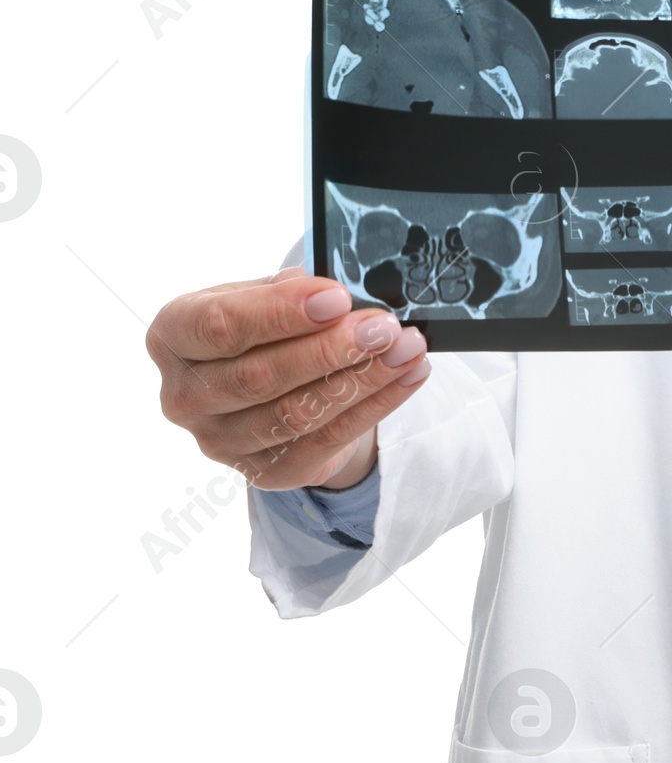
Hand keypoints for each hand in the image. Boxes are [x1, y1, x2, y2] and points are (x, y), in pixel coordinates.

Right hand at [147, 268, 429, 492]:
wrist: (270, 379)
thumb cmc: (262, 323)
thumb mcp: (264, 293)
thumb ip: (292, 291)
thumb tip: (343, 293)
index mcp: (172, 337)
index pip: (218, 326)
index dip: (279, 313)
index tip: (336, 298)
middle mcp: (184, 396)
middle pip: (259, 376)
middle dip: (329, 349)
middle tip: (383, 327)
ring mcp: (220, 442)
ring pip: (295, 413)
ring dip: (360, 379)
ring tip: (405, 348)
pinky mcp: (264, 471)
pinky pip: (326, 439)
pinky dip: (375, 404)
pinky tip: (407, 375)